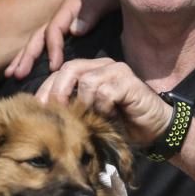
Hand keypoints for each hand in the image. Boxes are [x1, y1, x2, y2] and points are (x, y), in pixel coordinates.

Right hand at [5, 0, 119, 79]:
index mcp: (69, 8)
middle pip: (39, 36)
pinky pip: (45, 47)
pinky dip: (32, 59)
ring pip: (37, 42)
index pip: (54, 29)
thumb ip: (93, 10)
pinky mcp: (67, 37)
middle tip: (18, 75)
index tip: (54, 67)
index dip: (52, 48)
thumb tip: (74, 30)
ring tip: (13, 75)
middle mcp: (61, 17)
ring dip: (23, 58)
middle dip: (27, 56)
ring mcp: (62, 27)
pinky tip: (24, 71)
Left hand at [34, 58, 171, 147]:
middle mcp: (103, 65)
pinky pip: (104, 92)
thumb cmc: (121, 124)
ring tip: (89, 118)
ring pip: (86, 80)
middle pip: (69, 68)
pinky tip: (108, 117)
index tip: (38, 109)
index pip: (61, 72)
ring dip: (83, 103)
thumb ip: (73, 106)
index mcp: (91, 70)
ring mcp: (117, 71)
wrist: (156, 130)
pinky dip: (102, 108)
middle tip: (55, 113)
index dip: (47, 89)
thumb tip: (45, 113)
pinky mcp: (129, 81)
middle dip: (57, 92)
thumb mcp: (91, 114)